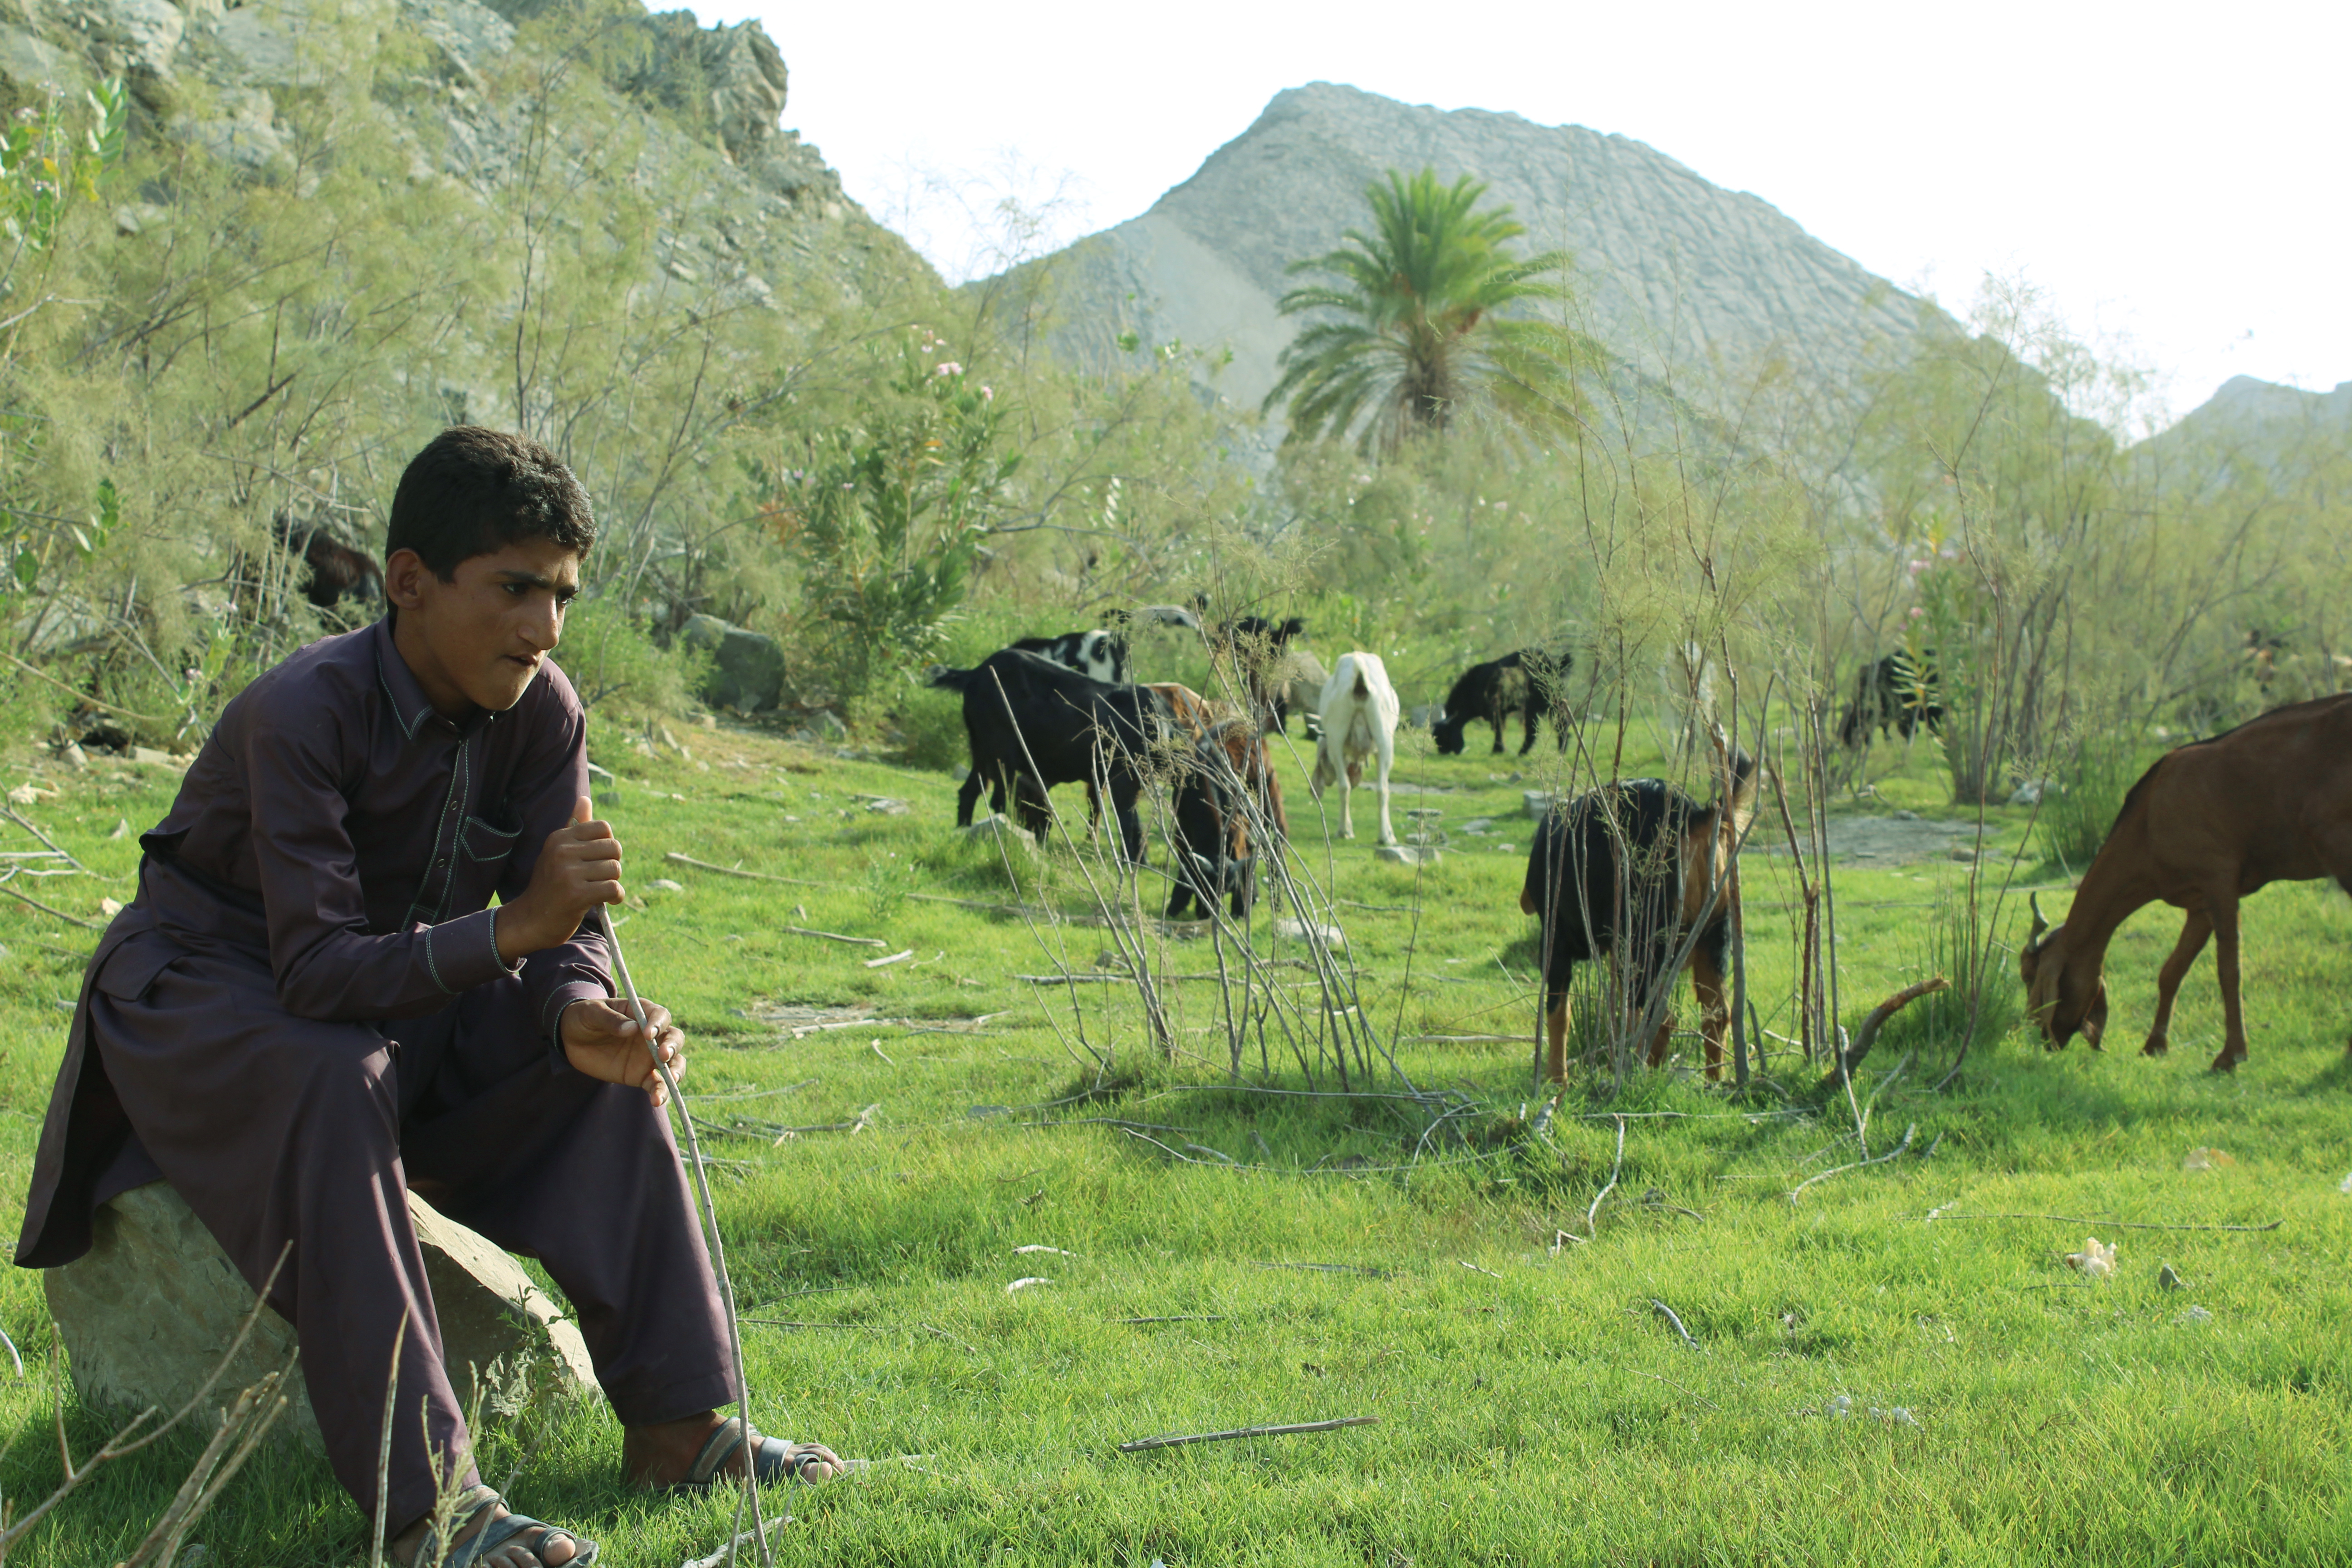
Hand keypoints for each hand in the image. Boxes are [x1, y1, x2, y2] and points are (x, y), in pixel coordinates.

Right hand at [497, 796, 622, 962]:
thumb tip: (585, 799)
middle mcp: (562, 851)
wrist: (531, 920)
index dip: (606, 845)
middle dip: (611, 865)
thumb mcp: (558, 852)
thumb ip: (575, 827)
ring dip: (612, 883)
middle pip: (614, 848)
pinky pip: (614, 888)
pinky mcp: (577, 894)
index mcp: (560, 838)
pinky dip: (615, 897)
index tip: (596, 860)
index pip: (603, 827)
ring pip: (615, 869)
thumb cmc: (550, 885)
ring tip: (596, 890)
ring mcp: (568, 872)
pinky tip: (605, 902)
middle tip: (596, 878)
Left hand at [560, 996, 683, 1106]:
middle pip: (674, 1038)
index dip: (658, 1024)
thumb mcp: (591, 1013)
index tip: (647, 1035)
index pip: (660, 1016)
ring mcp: (648, 1057)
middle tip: (663, 1055)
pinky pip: (656, 1084)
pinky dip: (661, 1092)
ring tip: (671, 1080)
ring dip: (676, 1070)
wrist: (571, 1040)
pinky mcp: (641, 1076)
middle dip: (672, 1046)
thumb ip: (611, 1020)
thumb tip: (632, 1029)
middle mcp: (651, 1035)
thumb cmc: (584, 1018)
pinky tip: (656, 1101)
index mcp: (642, 1014)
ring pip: (673, 1062)